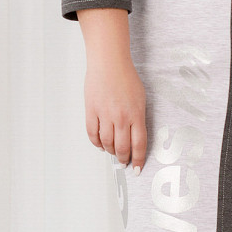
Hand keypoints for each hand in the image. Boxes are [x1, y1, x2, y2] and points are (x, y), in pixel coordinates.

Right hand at [84, 54, 146, 172]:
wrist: (109, 62)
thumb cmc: (126, 77)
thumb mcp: (140, 98)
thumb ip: (138, 118)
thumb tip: (135, 136)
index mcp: (136, 114)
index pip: (139, 144)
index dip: (139, 159)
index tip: (138, 168)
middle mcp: (121, 117)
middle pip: (122, 147)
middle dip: (124, 158)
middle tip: (124, 162)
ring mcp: (105, 115)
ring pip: (107, 143)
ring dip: (110, 151)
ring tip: (113, 152)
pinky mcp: (91, 111)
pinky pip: (93, 134)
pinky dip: (96, 143)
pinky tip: (100, 144)